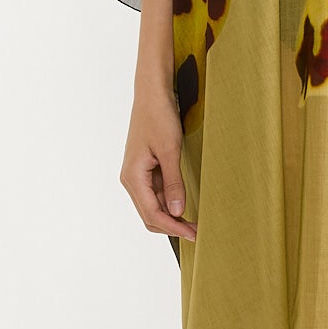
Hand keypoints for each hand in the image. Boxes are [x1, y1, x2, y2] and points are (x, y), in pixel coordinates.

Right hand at [120, 86, 195, 239]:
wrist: (151, 94)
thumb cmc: (158, 117)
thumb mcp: (170, 151)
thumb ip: (173, 182)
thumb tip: (176, 210)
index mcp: (132, 176)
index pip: (152, 213)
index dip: (173, 227)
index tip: (193, 234)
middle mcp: (131, 179)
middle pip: (149, 214)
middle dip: (171, 226)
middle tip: (196, 231)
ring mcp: (137, 174)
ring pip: (153, 205)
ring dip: (171, 215)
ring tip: (193, 221)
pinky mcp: (145, 169)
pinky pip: (156, 192)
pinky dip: (169, 201)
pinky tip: (184, 204)